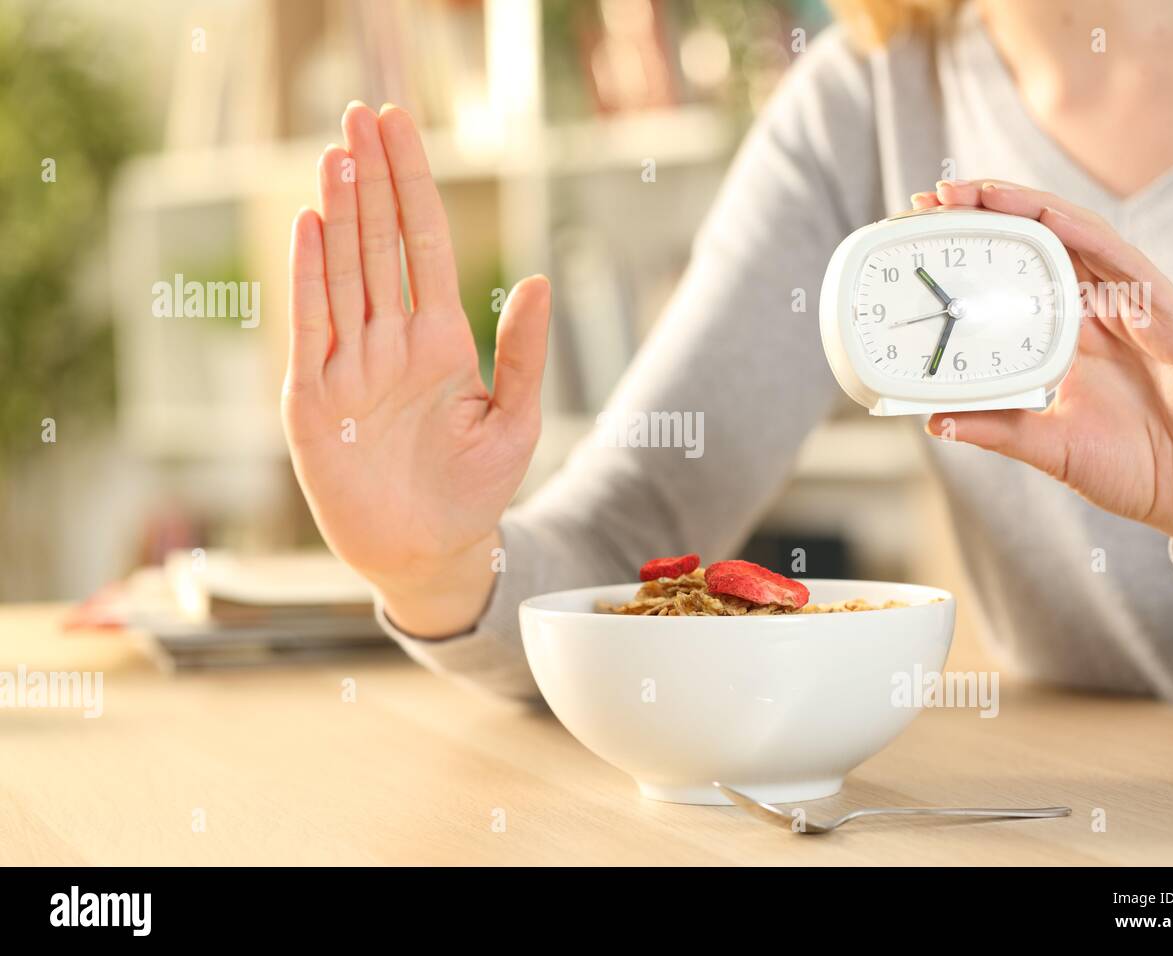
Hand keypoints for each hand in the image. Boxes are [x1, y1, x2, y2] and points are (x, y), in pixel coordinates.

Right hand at [282, 102, 550, 634]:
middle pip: (379, 245)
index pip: (425, 245)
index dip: (415, 186)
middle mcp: (390, 343)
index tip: (401, 129)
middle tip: (360, 114)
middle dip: (372, 180)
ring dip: (341, 213)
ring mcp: (350, 367)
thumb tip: (537, 280)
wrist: (431, 553)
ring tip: (338, 154)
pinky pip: (311, 327)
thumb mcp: (513, 420)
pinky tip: (312, 226)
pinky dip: (310, 278)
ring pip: (344, 274)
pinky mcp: (313, 399)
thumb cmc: (474, 491)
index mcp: (439, 341)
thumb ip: (523, 353)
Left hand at [911, 180, 1172, 576]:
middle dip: (995, 209)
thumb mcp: (1044, 445)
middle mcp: (1104, 309)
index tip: (928, 221)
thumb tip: (934, 419)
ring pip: (1084, 238)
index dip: (981, 242)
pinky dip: (1090, 239)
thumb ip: (994, 427)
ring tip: (984, 192)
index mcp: (1074, 331)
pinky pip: (1130, 267)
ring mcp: (1140, 308)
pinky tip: (1054, 220)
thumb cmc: (1129, 466)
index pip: (1022, 267)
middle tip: (940, 193)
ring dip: (1033, 209)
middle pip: (1046, 240)